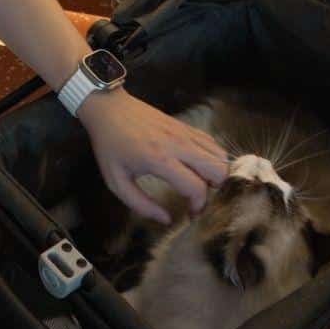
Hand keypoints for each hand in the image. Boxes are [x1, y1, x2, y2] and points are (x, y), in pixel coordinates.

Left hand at [79, 89, 228, 222]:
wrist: (108, 109)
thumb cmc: (110, 146)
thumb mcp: (116, 181)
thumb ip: (141, 204)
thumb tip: (166, 219)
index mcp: (159, 159)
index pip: (197, 187)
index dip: (198, 205)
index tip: (190, 213)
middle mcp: (178, 144)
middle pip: (218, 169)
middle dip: (214, 189)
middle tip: (198, 196)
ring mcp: (184, 132)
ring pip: (220, 155)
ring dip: (216, 173)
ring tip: (200, 182)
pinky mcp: (186, 126)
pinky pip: (212, 143)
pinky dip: (212, 157)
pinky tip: (198, 166)